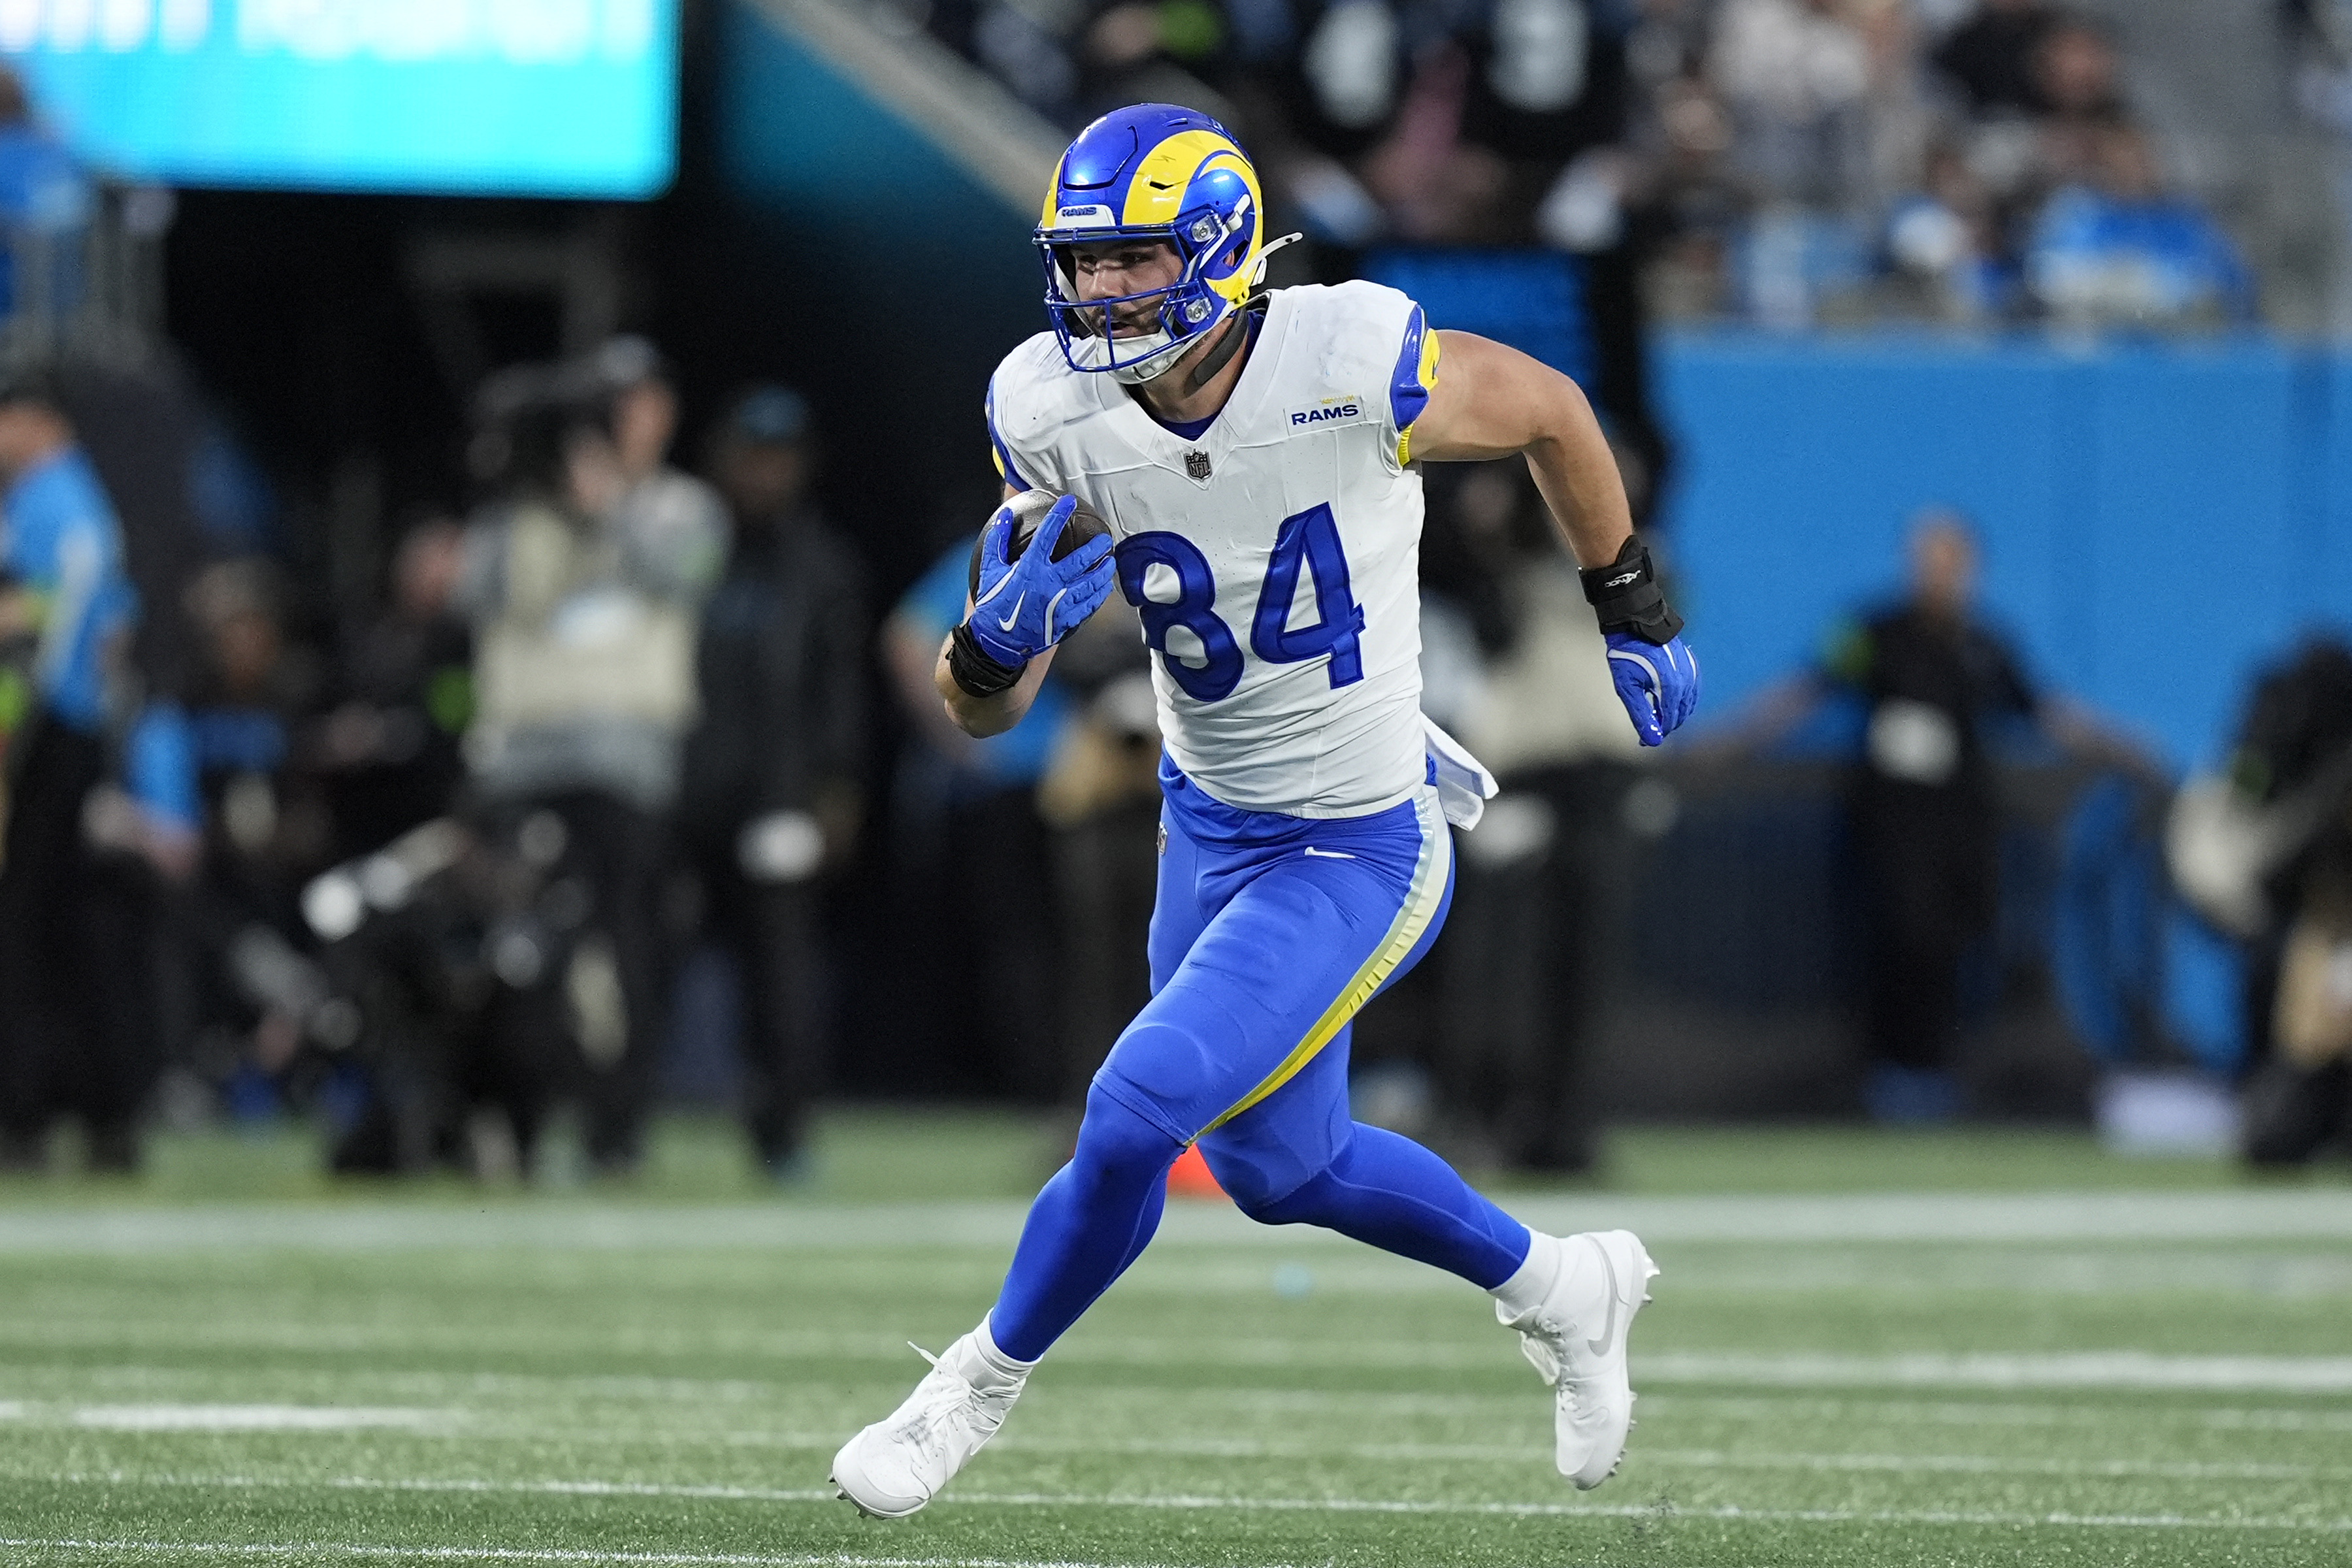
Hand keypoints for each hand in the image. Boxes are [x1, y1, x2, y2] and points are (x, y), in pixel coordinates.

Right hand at [965, 494, 1114, 666]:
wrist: (997, 641)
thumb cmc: (993, 604)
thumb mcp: (990, 570)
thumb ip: (997, 541)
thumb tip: (1004, 515)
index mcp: (1029, 569)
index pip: (1047, 535)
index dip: (1059, 515)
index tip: (1068, 501)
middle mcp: (1048, 584)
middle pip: (1080, 560)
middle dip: (1096, 547)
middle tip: (1105, 539)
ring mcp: (1059, 603)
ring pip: (1090, 584)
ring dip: (1102, 572)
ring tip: (1110, 562)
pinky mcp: (1065, 620)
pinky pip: (1088, 606)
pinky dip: (1098, 596)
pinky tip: (1104, 588)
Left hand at [1606, 632, 1698, 746]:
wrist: (1636, 624)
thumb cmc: (1627, 655)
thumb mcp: (1627, 688)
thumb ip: (1641, 715)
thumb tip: (1652, 741)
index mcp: (1671, 688)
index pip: (1668, 722)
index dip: (1656, 734)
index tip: (1643, 741)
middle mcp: (1686, 681)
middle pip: (1680, 715)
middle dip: (1664, 725)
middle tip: (1648, 729)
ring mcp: (1691, 672)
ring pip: (1687, 705)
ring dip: (1673, 714)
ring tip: (1655, 715)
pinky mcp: (1691, 665)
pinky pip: (1692, 691)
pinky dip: (1681, 702)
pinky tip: (1668, 703)